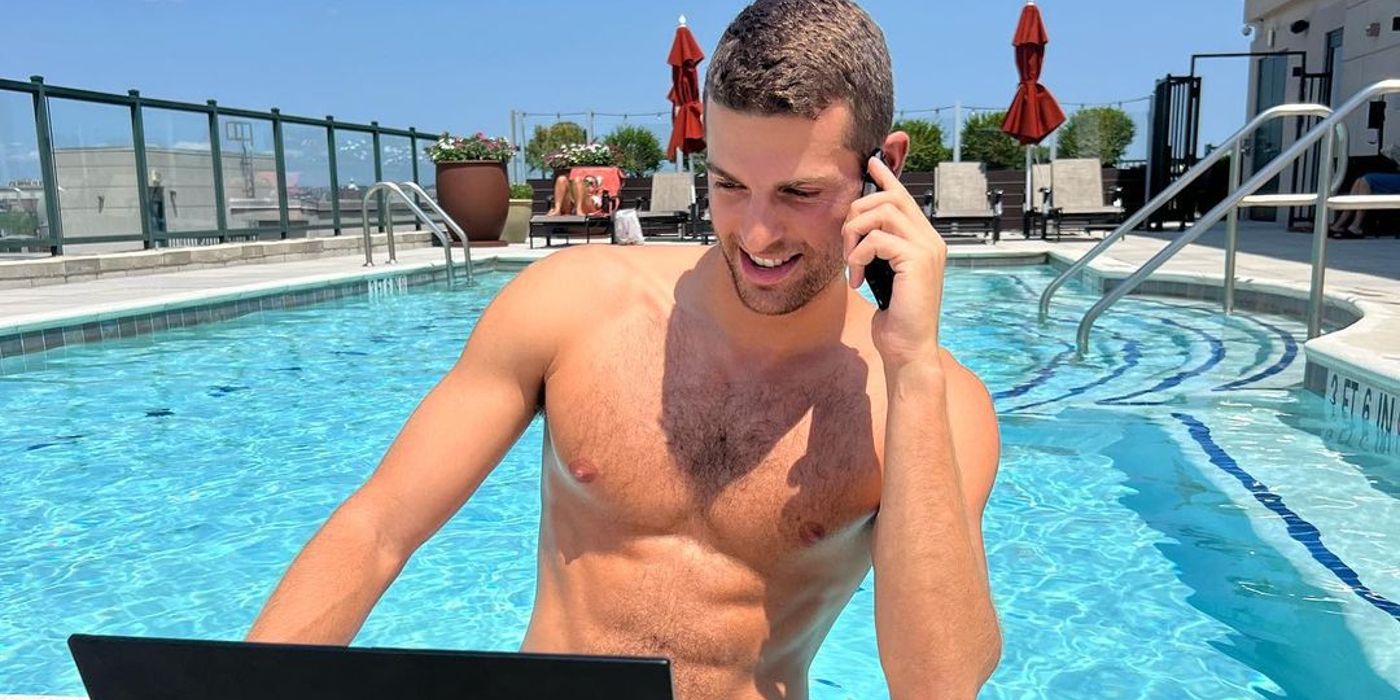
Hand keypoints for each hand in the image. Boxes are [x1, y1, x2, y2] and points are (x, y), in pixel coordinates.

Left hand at [842, 156, 947, 371]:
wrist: (909, 349)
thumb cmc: (895, 318)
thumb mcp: (885, 277)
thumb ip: (880, 251)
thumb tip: (859, 230)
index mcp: (925, 241)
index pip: (904, 198)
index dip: (886, 177)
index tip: (871, 161)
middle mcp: (931, 240)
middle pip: (888, 198)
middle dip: (857, 214)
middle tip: (847, 245)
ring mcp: (927, 248)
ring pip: (880, 213)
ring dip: (854, 235)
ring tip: (852, 263)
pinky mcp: (917, 260)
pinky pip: (876, 239)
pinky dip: (859, 256)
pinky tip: (859, 280)